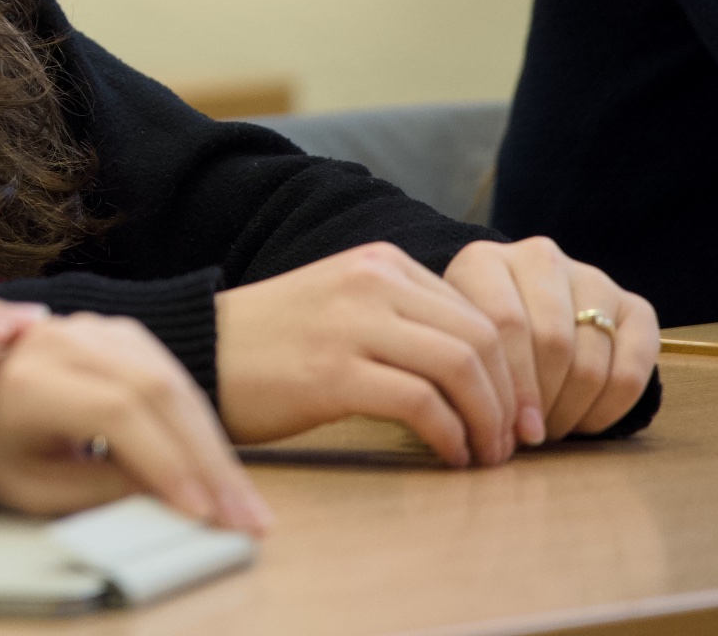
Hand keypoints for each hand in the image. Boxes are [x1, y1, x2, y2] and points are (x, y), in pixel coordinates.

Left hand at [0, 313, 273, 532]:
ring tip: (241, 499)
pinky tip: (218, 462)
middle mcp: (59, 341)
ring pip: (171, 377)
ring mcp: (89, 327)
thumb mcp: (32, 490)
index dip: (166, 460)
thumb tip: (172, 500)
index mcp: (26, 379)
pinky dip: (199, 420)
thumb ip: (98, 492)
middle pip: (154, 389)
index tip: (200, 510)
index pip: (114, 410)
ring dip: (213, 442)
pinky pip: (169, 371)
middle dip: (207, 459)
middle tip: (243, 516)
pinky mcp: (114, 331)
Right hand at [214, 242, 519, 465]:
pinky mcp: (333, 373)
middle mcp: (371, 282)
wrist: (201, 352)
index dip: (511, 368)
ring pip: (461, 368)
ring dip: (486, 421)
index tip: (516, 411)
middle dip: (509, 398)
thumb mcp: (345, 305)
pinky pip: (422, 404)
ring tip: (484, 454)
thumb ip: (403, 317)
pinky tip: (447, 455)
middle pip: (482, 339)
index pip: (477, 311)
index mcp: (379, 262)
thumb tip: (479, 366)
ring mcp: (351, 325)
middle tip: (512, 442)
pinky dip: (449, 435)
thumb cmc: (274, 343)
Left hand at [443, 237, 658, 442]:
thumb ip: (475, 376)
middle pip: (552, 342)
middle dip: (543, 402)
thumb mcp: (461, 348)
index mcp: (484, 261)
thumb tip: (515, 433)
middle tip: (531, 434)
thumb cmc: (481, 345)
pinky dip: (609, 409)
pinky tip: (584, 421)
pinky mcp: (635, 308)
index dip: (512, 387)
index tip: (511, 430)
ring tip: (551, 427)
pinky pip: (632, 371)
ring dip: (572, 410)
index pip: (505, 323)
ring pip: (590, 361)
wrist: (524, 324)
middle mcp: (541, 258)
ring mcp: (592, 279)